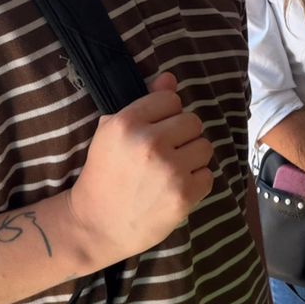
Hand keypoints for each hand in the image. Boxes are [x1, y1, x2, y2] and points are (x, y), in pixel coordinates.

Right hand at [65, 72, 215, 262]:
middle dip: (182, 136)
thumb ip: (144, 103)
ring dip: (192, 158)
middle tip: (166, 153)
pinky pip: (208, 175)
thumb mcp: (111, 133)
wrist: (96, 225)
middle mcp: (150, 142)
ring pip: (205, 146)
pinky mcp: (184, 195)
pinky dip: (196, 182)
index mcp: (126, 123)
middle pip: (192, 121)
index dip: (166, 115)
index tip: (156, 131)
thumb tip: (170, 78)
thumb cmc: (103, 175)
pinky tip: (176, 188)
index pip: (171, 99)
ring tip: (172, 171)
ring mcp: (169, 169)